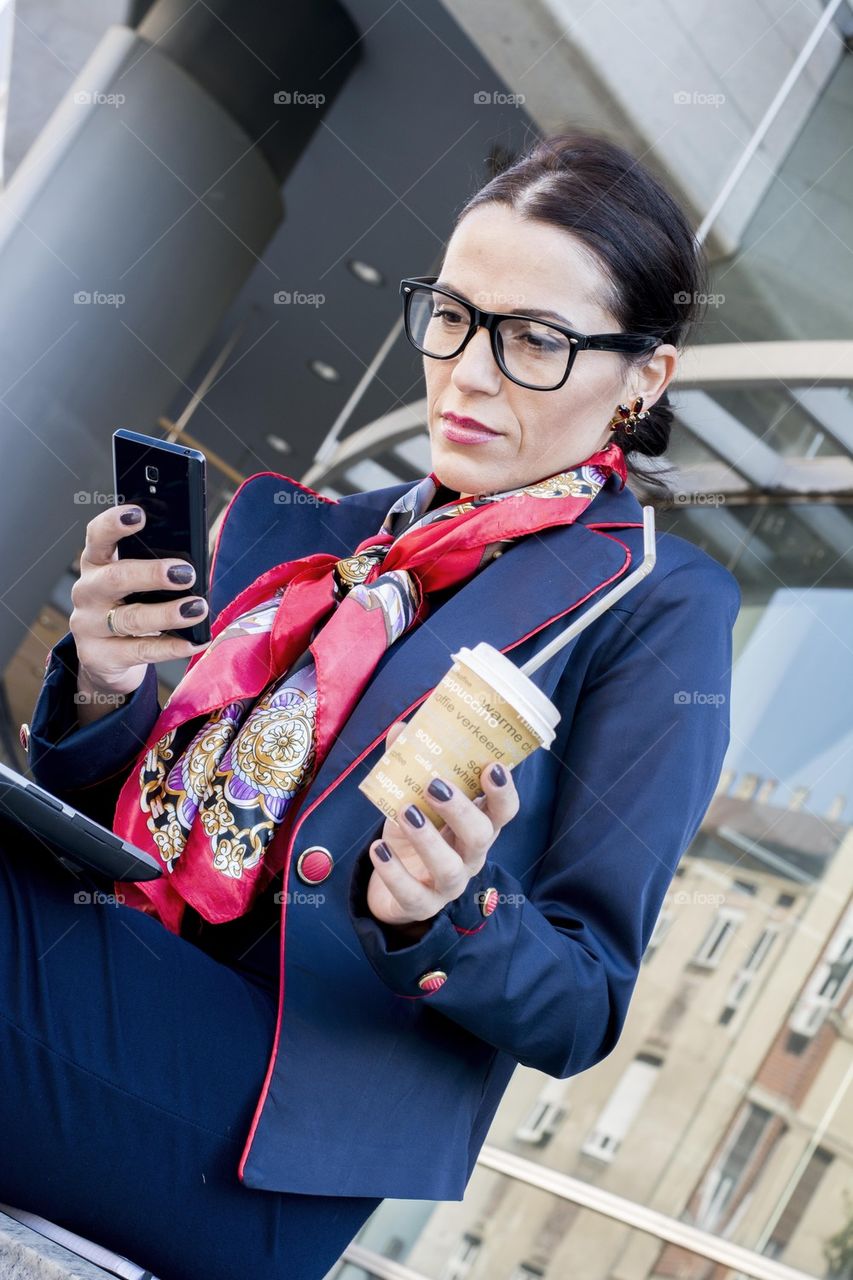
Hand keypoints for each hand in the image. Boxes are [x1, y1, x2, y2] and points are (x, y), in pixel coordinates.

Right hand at [69, 504, 210, 724]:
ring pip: (129, 618)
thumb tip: (193, 564)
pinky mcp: (100, 656)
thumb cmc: (130, 607)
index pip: (98, 537)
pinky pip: (140, 651)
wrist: (106, 658)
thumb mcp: (137, 583)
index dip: (115, 523)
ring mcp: (89, 625)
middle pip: (115, 578)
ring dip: (167, 613)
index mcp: (96, 563)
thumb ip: (154, 567)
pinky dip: (172, 646)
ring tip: (197, 608)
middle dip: (151, 573)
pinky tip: (195, 641)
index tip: (139, 514)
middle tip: (185, 573)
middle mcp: (88, 591)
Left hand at [365, 720, 519, 933]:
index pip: (503, 810)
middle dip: (461, 810)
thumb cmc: (414, 834)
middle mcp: (470, 855)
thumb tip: (400, 728)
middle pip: (481, 836)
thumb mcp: (412, 798)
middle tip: (435, 785)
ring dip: (428, 840)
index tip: (491, 765)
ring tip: (405, 813)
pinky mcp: (421, 906)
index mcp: (476, 825)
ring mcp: (448, 885)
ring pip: (450, 869)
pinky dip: (394, 873)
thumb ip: (409, 763)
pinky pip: (413, 895)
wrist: (392, 886)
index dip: (502, 791)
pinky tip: (379, 849)